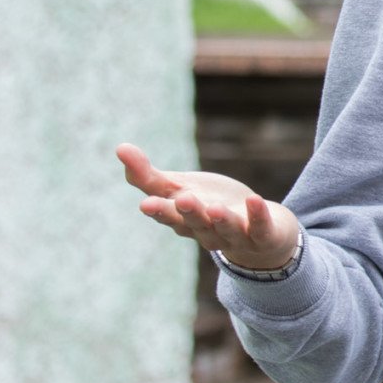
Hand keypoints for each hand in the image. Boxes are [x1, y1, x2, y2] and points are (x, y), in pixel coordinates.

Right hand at [118, 143, 300, 270]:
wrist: (259, 234)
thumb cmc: (210, 206)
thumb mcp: (179, 189)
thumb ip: (148, 176)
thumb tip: (119, 147)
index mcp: (183, 220)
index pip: (168, 215)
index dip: (159, 210)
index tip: (146, 203)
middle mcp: (206, 231)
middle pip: (194, 224)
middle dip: (187, 214)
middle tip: (182, 199)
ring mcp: (235, 235)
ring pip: (226, 229)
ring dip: (220, 220)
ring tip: (215, 208)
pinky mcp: (263, 235)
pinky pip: (260, 228)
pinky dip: (258, 216)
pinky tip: (254, 200)